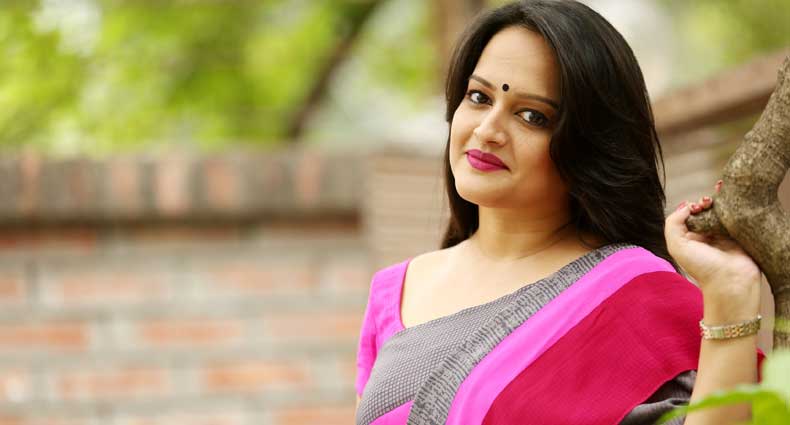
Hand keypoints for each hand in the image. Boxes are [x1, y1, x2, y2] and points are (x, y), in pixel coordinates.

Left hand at [664, 182, 760, 322]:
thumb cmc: (702, 267)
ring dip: (717, 201)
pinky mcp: (739, 233)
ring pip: (719, 211)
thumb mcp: (676, 246)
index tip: (695, 207)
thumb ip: (673, 223)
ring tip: (715, 199)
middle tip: (706, 203)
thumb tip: (685, 206)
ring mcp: (723, 234)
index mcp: (689, 238)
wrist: (731, 281)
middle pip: (704, 211)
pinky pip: (735, 215)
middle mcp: (706, 235)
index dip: (690, 207)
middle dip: (703, 202)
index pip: (688, 215)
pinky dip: (732, 205)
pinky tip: (728, 195)